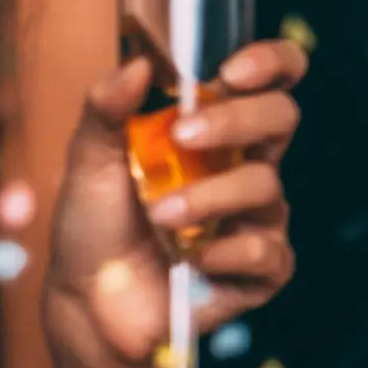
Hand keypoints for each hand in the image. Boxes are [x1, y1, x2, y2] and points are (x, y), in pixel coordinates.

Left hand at [47, 37, 308, 367]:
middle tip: (184, 135)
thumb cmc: (92, 228)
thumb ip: (107, 109)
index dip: (271, 62)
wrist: (86, 305)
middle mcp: (244, 166)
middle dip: (237, 120)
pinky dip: (227, 252)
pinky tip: (193, 261)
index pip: (270, 80)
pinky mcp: (260, 271)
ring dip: (209, 197)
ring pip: (265, 186)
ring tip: (159, 217)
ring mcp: (256, 218)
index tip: (232, 70)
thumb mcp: (88, 160)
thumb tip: (136, 64)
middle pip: (281, 117)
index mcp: (214, 131)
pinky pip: (267, 251)